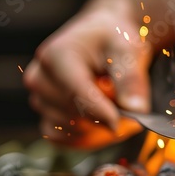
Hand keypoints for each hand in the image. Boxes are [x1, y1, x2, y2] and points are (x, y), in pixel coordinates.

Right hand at [23, 0, 152, 148]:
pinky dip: (84, 136)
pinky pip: (61, 138)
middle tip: (131, 106)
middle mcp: (40, 77)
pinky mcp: (44, 112)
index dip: (104, 113)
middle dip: (107, 117)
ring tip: (114, 103)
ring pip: (70, 129)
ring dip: (98, 127)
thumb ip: (132, 79)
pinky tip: (101, 120)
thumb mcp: (128, 50)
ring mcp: (38, 97)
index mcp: (57, 56)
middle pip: (76, 115)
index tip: (130, 123)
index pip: (78, 94)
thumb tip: (136, 110)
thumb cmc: (113, 39)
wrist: (101, 36)